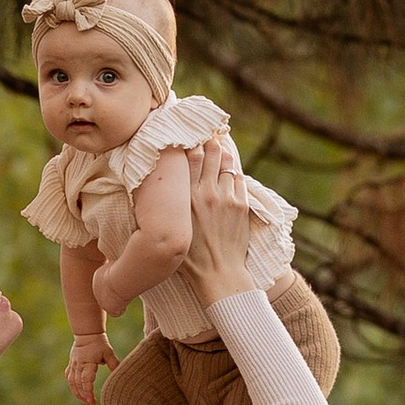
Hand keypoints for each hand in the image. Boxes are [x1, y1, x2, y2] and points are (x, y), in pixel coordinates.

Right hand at [65, 331, 114, 404]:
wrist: (87, 334)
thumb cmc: (100, 344)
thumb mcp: (109, 352)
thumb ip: (114, 364)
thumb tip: (120, 374)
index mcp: (88, 362)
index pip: (86, 380)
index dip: (88, 392)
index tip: (92, 401)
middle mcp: (78, 365)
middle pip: (78, 384)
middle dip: (83, 395)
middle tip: (91, 403)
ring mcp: (73, 365)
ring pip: (72, 383)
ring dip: (77, 393)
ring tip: (85, 401)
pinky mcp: (71, 365)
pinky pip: (69, 378)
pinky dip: (73, 386)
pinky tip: (78, 392)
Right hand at [185, 138, 259, 297]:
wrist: (218, 273)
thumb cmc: (190, 256)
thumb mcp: (173, 227)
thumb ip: (170, 205)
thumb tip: (163, 189)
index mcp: (185, 198)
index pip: (189, 158)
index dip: (189, 142)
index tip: (188, 134)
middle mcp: (204, 194)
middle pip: (209, 154)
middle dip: (207, 140)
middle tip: (206, 132)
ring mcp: (225, 198)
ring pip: (225, 163)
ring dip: (221, 152)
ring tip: (218, 145)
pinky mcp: (240, 204)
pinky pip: (238, 178)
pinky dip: (233, 170)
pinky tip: (229, 166)